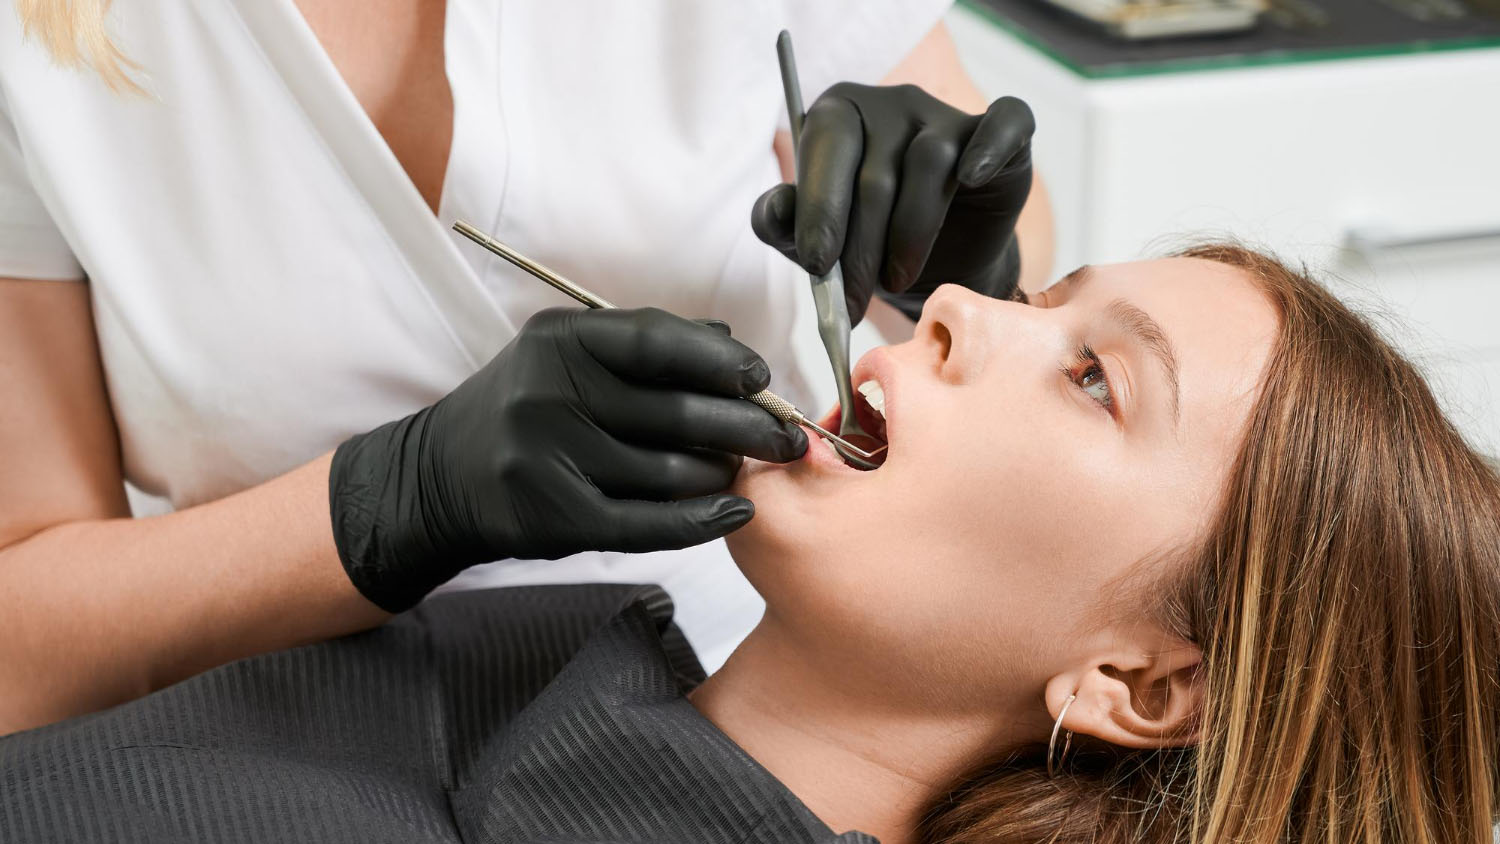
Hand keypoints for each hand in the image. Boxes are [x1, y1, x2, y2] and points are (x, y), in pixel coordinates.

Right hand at [329, 307, 807, 611]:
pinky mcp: (551, 517)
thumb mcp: (568, 356)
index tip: (761, 378)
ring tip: (742, 472)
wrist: (441, 477)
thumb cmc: (526, 408)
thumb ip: (646, 344)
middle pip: (676, 412)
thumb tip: (731, 343)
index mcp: (559, 341)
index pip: (659, 342)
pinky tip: (734, 513)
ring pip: (668, 472)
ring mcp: (546, 458)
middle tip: (785, 437)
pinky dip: (701, 521)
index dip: (722, 361)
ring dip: (721, 475)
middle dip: (746, 426)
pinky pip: (647, 524)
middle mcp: (547, 393)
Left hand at [752, 83, 1033, 323]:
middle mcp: (893, 104)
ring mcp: (947, 115)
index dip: (820, 207)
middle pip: (876, 169)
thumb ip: (784, 224)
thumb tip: (773, 210)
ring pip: (929, 163)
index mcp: (839, 115)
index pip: (827, 145)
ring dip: (910, 235)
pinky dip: (990, 147)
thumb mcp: (816, 244)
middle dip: (860, 247)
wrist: (938, 269)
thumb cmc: (869, 246)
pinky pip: (1004, 123)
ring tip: (896, 283)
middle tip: (851, 303)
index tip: (816, 264)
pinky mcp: (1003, 135)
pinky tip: (971, 177)